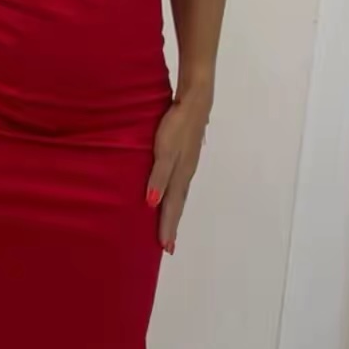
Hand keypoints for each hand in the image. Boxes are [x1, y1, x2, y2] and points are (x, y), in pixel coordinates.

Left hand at [146, 82, 213, 254]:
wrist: (195, 100)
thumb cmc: (177, 125)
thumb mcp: (164, 150)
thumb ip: (158, 175)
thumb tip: (152, 204)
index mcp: (181, 175)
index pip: (172, 207)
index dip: (168, 226)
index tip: (165, 248)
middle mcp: (186, 172)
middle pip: (178, 204)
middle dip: (172, 225)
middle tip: (169, 246)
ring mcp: (187, 163)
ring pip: (179, 193)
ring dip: (174, 211)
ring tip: (169, 226)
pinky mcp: (186, 153)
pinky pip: (179, 182)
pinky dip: (174, 194)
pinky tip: (170, 192)